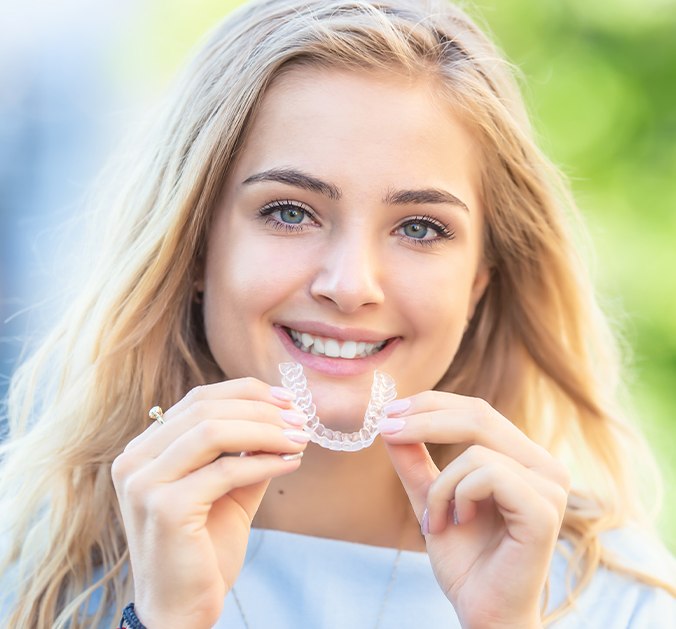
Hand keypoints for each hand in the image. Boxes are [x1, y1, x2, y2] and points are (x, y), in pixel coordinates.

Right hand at [112, 378, 308, 627]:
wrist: (181, 610)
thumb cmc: (204, 549)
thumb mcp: (228, 489)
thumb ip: (246, 452)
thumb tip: (284, 416)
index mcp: (144, 450)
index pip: (198, 399)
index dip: (246, 392)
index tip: (287, 399)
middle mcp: (135, 460)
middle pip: (206, 409)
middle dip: (262, 410)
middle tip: (301, 419)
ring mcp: (144, 483)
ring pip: (214, 431)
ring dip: (267, 430)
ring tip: (300, 438)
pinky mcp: (165, 508)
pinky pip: (226, 470)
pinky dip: (265, 462)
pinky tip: (291, 463)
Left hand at [380, 392, 569, 628]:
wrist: (484, 613)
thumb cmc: (465, 560)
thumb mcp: (430, 499)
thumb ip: (415, 462)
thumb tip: (390, 422)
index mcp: (523, 458)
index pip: (477, 411)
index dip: (432, 404)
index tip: (390, 411)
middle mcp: (544, 466)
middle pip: (479, 415)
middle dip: (424, 419)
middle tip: (387, 429)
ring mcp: (550, 487)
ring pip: (476, 450)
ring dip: (440, 486)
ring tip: (436, 520)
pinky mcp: (544, 510)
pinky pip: (487, 474)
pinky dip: (458, 496)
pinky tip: (459, 523)